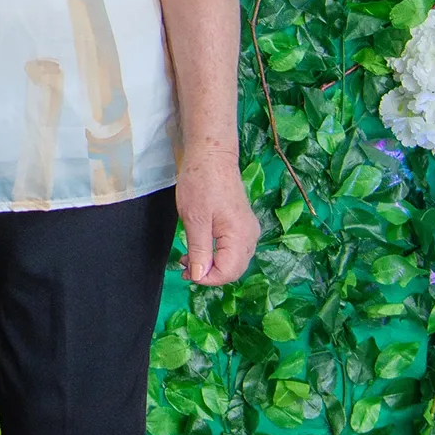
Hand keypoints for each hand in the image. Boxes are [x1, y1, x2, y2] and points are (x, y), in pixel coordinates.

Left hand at [177, 147, 258, 287]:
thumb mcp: (194, 220)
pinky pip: (232, 248)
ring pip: (233, 260)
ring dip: (211, 264)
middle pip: (233, 269)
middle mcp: (250, 236)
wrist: (211, 156)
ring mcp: (247, 230)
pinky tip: (199, 248)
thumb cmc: (201, 183)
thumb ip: (199, 251)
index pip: (228, 273)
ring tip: (188, 258)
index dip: (206, 278)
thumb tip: (199, 276)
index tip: (186, 273)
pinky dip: (216, 254)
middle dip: (209, 273)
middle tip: (184, 268)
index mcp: (240, 236)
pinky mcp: (241, 224)